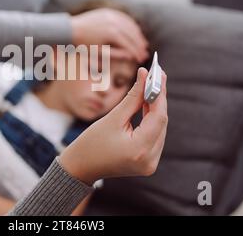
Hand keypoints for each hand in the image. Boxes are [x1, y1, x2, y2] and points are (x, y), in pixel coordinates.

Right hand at [59, 67, 167, 184]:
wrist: (81, 168)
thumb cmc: (91, 143)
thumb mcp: (112, 118)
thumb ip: (133, 98)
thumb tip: (145, 76)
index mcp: (140, 149)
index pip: (158, 116)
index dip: (159, 93)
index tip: (158, 74)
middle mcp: (150, 159)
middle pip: (161, 122)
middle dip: (159, 98)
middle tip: (156, 76)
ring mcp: (150, 163)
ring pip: (160, 128)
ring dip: (156, 108)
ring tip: (151, 87)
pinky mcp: (148, 163)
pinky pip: (155, 136)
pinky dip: (152, 121)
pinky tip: (148, 104)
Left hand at [71, 8, 148, 62]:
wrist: (70, 30)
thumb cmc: (83, 45)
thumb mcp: (99, 53)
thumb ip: (116, 54)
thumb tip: (131, 56)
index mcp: (111, 33)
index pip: (129, 44)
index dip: (136, 53)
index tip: (142, 59)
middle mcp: (113, 22)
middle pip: (132, 34)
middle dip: (140, 45)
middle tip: (145, 53)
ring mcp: (111, 15)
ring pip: (130, 25)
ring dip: (138, 35)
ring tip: (142, 44)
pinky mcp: (109, 12)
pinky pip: (124, 18)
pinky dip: (131, 25)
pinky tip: (135, 32)